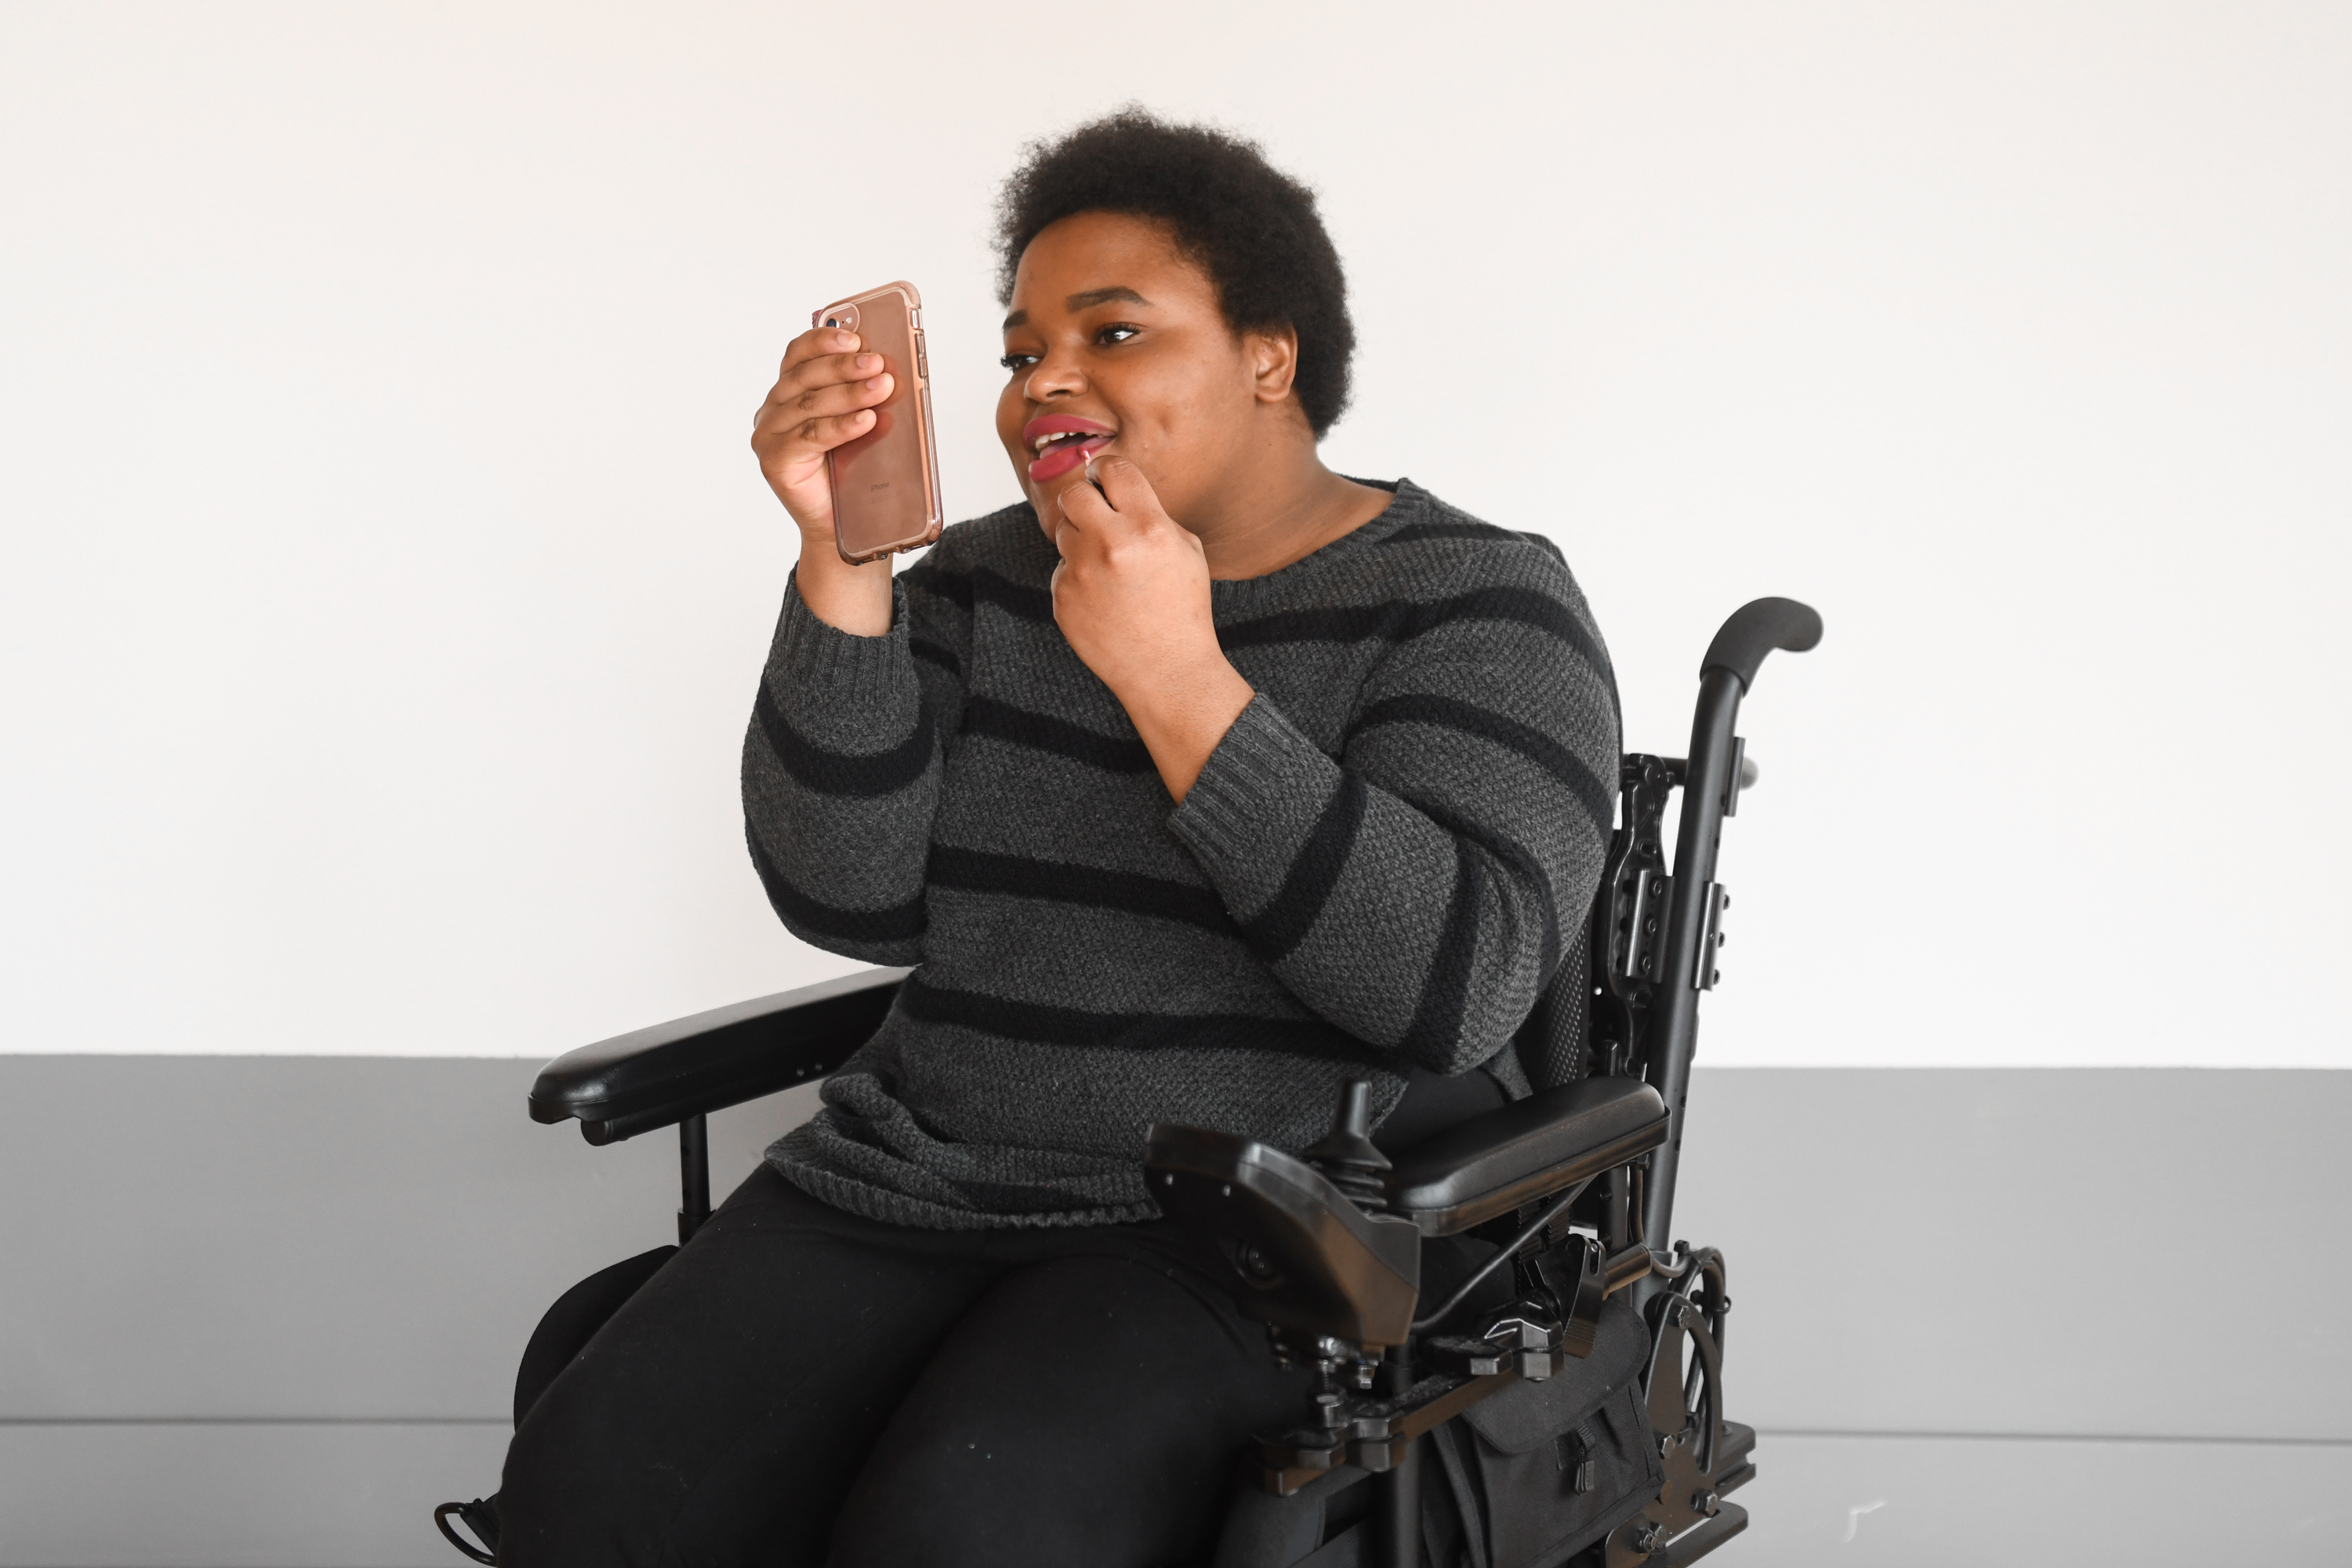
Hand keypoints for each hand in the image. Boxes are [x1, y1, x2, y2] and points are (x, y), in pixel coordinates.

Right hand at [750, 327, 894, 633]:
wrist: (841, 525)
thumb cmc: (852, 468)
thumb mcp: (860, 422)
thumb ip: (864, 394)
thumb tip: (891, 368)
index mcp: (789, 390)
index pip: (798, 354)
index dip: (824, 340)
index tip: (856, 336)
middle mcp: (772, 409)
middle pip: (805, 376)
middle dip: (845, 366)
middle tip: (878, 363)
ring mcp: (769, 435)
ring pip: (810, 404)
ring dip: (849, 393)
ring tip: (882, 387)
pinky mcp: (775, 461)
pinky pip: (810, 437)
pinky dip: (841, 426)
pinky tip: (865, 420)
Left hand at [1051, 458, 1253, 800]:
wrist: (1167, 670)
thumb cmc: (1181, 608)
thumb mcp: (1186, 551)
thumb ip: (1152, 514)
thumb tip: (1115, 489)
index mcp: (1149, 527)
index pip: (1113, 469)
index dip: (1106, 472)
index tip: (1105, 481)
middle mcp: (1112, 544)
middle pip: (1073, 494)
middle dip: (1084, 501)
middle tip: (1096, 518)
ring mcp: (1082, 572)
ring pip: (1064, 532)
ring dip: (1082, 543)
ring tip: (1109, 571)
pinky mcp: (1063, 597)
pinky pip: (1062, 570)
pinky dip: (1078, 580)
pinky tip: (1103, 601)